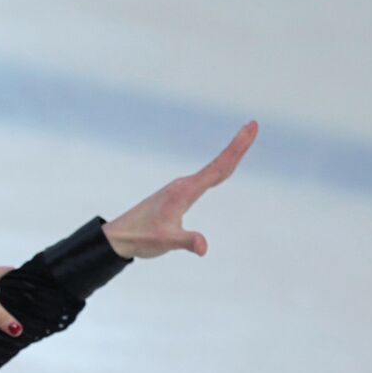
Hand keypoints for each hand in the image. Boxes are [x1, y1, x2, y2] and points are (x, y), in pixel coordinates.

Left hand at [103, 121, 257, 258]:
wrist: (119, 237)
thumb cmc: (141, 238)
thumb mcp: (165, 242)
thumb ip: (185, 242)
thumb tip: (203, 247)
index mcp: (185, 192)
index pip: (217, 168)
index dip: (236, 148)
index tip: (249, 128)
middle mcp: (184, 186)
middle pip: (217, 164)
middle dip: (237, 145)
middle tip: (252, 125)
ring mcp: (180, 189)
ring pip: (211, 169)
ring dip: (229, 155)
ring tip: (243, 141)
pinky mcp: (177, 196)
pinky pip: (204, 178)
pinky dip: (218, 169)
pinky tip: (221, 169)